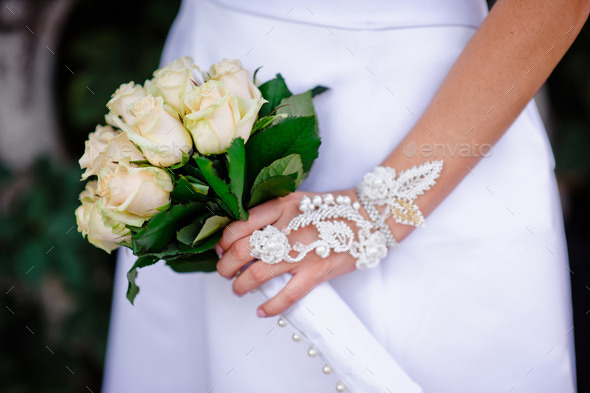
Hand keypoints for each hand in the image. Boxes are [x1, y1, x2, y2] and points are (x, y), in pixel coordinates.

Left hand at [216, 190, 358, 316]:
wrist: (368, 217)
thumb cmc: (330, 209)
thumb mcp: (297, 200)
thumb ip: (272, 212)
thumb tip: (242, 233)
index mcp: (280, 206)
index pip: (239, 225)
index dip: (224, 241)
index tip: (221, 250)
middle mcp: (287, 227)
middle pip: (242, 251)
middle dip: (226, 266)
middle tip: (226, 272)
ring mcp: (302, 251)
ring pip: (257, 274)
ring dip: (241, 285)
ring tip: (238, 289)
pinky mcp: (317, 271)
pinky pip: (287, 295)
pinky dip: (270, 307)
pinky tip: (261, 311)